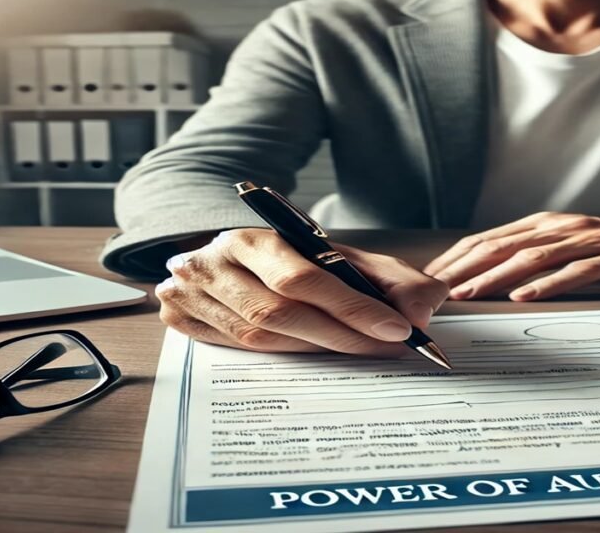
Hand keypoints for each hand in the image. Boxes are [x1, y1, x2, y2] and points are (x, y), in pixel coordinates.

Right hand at [155, 228, 449, 353]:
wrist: (234, 263)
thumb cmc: (299, 263)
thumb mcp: (350, 260)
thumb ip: (395, 280)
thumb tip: (419, 314)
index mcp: (253, 238)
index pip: (303, 277)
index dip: (352, 307)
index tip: (398, 330)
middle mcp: (213, 264)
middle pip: (279, 313)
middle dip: (342, 336)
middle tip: (387, 349)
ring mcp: (190, 295)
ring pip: (259, 339)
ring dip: (318, 352)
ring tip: (365, 355)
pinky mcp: (180, 321)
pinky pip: (235, 354)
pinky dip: (283, 362)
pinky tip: (319, 362)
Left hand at [425, 211, 599, 300]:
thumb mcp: (579, 245)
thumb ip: (543, 256)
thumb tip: (498, 280)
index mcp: (551, 223)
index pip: (491, 238)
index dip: (459, 257)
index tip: (430, 279)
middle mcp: (566, 225)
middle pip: (504, 243)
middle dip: (466, 267)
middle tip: (436, 291)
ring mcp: (593, 238)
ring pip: (534, 256)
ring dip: (497, 276)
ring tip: (471, 294)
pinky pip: (579, 269)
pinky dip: (550, 283)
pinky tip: (527, 297)